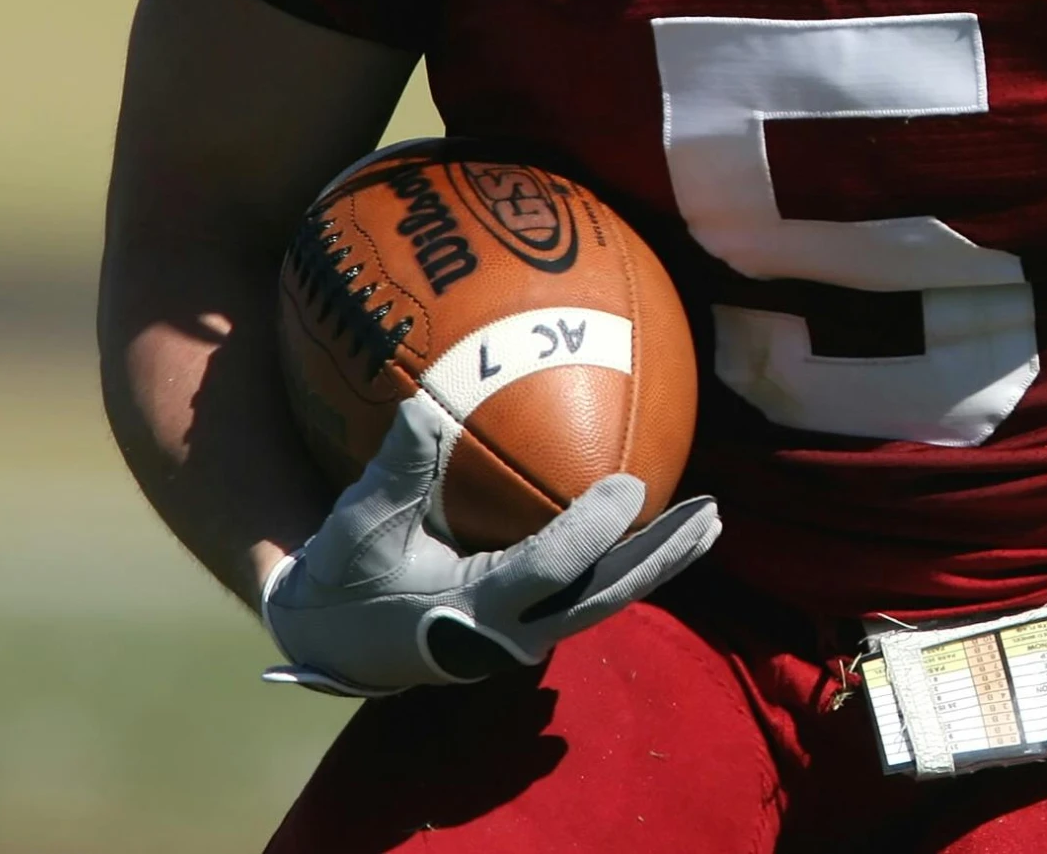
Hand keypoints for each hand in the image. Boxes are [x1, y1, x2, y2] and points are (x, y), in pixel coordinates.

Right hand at [260, 393, 720, 696]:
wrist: (336, 637)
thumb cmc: (349, 573)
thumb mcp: (358, 525)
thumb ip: (395, 472)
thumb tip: (421, 408)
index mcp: (471, 612)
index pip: (548, 571)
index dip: (591, 532)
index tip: (630, 486)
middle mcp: (509, 632)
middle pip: (603, 596)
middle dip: (659, 557)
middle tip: (710, 515)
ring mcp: (524, 631)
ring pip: (606, 597)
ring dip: (659, 560)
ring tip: (710, 520)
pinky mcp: (529, 621)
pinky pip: (591, 589)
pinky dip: (630, 559)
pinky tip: (665, 527)